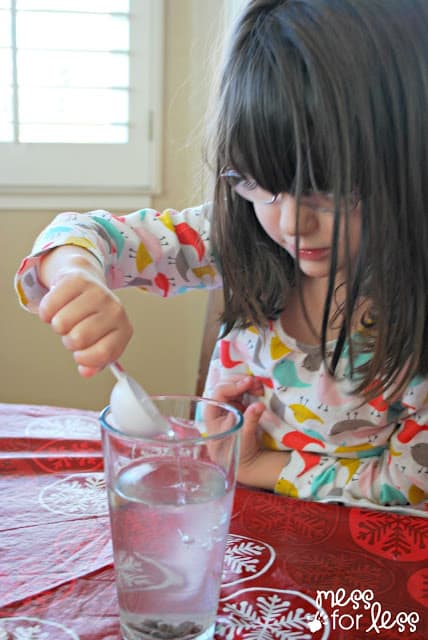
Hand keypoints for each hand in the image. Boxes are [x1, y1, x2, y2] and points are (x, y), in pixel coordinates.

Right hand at [38, 250, 132, 376]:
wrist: (87, 284)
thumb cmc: (92, 319)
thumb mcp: (98, 343)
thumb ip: (94, 363)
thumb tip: (86, 372)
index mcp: (124, 330)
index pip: (103, 353)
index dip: (85, 358)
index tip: (80, 355)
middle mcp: (116, 310)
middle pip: (78, 339)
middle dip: (69, 341)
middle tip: (73, 331)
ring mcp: (98, 293)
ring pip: (62, 323)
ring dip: (58, 326)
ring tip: (67, 318)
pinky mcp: (78, 281)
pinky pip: (50, 306)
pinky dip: (47, 311)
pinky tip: (57, 306)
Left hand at [211, 375, 289, 489]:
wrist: (242, 459)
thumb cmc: (235, 450)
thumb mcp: (243, 436)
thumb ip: (250, 420)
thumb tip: (259, 405)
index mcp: (211, 412)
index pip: (220, 392)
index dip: (234, 385)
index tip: (248, 382)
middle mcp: (218, 406)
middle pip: (227, 386)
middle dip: (242, 382)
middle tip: (257, 383)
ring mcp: (227, 405)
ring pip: (235, 387)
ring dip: (248, 384)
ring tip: (260, 387)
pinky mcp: (237, 406)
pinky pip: (242, 393)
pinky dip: (250, 389)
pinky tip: (259, 391)